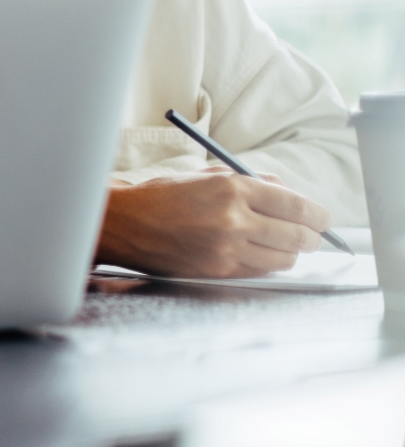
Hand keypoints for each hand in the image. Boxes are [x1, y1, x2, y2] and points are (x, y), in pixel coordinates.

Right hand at [96, 168, 330, 277]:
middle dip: (312, 237)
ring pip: (283, 258)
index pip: (295, 204)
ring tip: (285, 245)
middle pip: (297, 236)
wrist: (123, 224)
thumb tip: (286, 193)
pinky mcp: (217, 270)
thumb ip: (249, 181)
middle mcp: (233, 219)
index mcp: (232, 188)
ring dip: (290, 253)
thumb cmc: (161, 196)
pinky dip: (267, 263)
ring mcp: (225, 249)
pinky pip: (260, 271)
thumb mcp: (205, 175)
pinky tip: (259, 253)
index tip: (322, 218)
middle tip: (312, 235)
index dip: (317, 214)